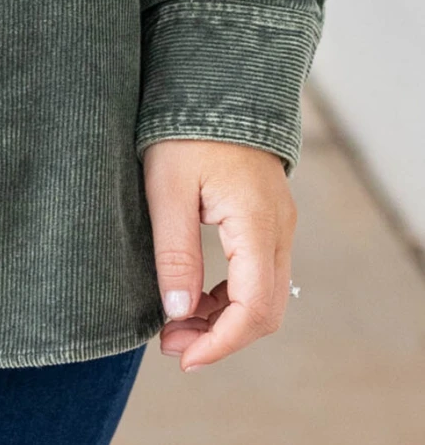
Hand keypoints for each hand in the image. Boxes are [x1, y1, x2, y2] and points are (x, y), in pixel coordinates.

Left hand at [143, 138, 296, 370]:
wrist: (213, 85)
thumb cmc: (184, 131)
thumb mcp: (166, 191)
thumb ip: (175, 253)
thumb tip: (178, 314)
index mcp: (257, 223)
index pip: (255, 307)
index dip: (222, 342)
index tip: (184, 358)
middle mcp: (279, 229)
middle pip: (265, 309)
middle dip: (220, 337)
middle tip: (169, 345)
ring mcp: (278, 226)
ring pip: (263, 296)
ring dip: (223, 320)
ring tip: (174, 327)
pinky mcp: (266, 222)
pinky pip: (257, 275)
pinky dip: (228, 297)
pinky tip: (192, 301)